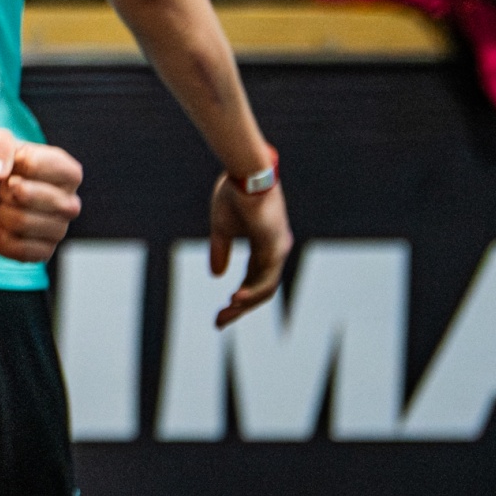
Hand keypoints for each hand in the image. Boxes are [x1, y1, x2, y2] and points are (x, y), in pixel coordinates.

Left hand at [0, 129, 82, 262]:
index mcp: (69, 173)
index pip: (48, 167)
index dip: (22, 165)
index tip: (15, 165)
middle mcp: (71, 204)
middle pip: (34, 197)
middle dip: (7, 190)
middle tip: (5, 189)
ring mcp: (59, 231)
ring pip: (22, 222)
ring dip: (3, 212)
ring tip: (5, 206)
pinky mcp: (43, 253)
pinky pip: (17, 247)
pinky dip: (1, 236)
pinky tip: (6, 227)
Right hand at [210, 174, 291, 327]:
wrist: (244, 173)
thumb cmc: (233, 194)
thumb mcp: (221, 228)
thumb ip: (220, 251)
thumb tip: (217, 275)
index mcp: (264, 247)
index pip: (253, 281)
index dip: (237, 299)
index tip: (220, 314)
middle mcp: (275, 252)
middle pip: (261, 290)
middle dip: (240, 309)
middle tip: (219, 322)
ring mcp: (278, 250)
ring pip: (266, 289)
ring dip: (245, 304)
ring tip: (225, 314)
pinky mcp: (275, 247)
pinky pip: (267, 278)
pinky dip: (251, 292)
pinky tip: (235, 299)